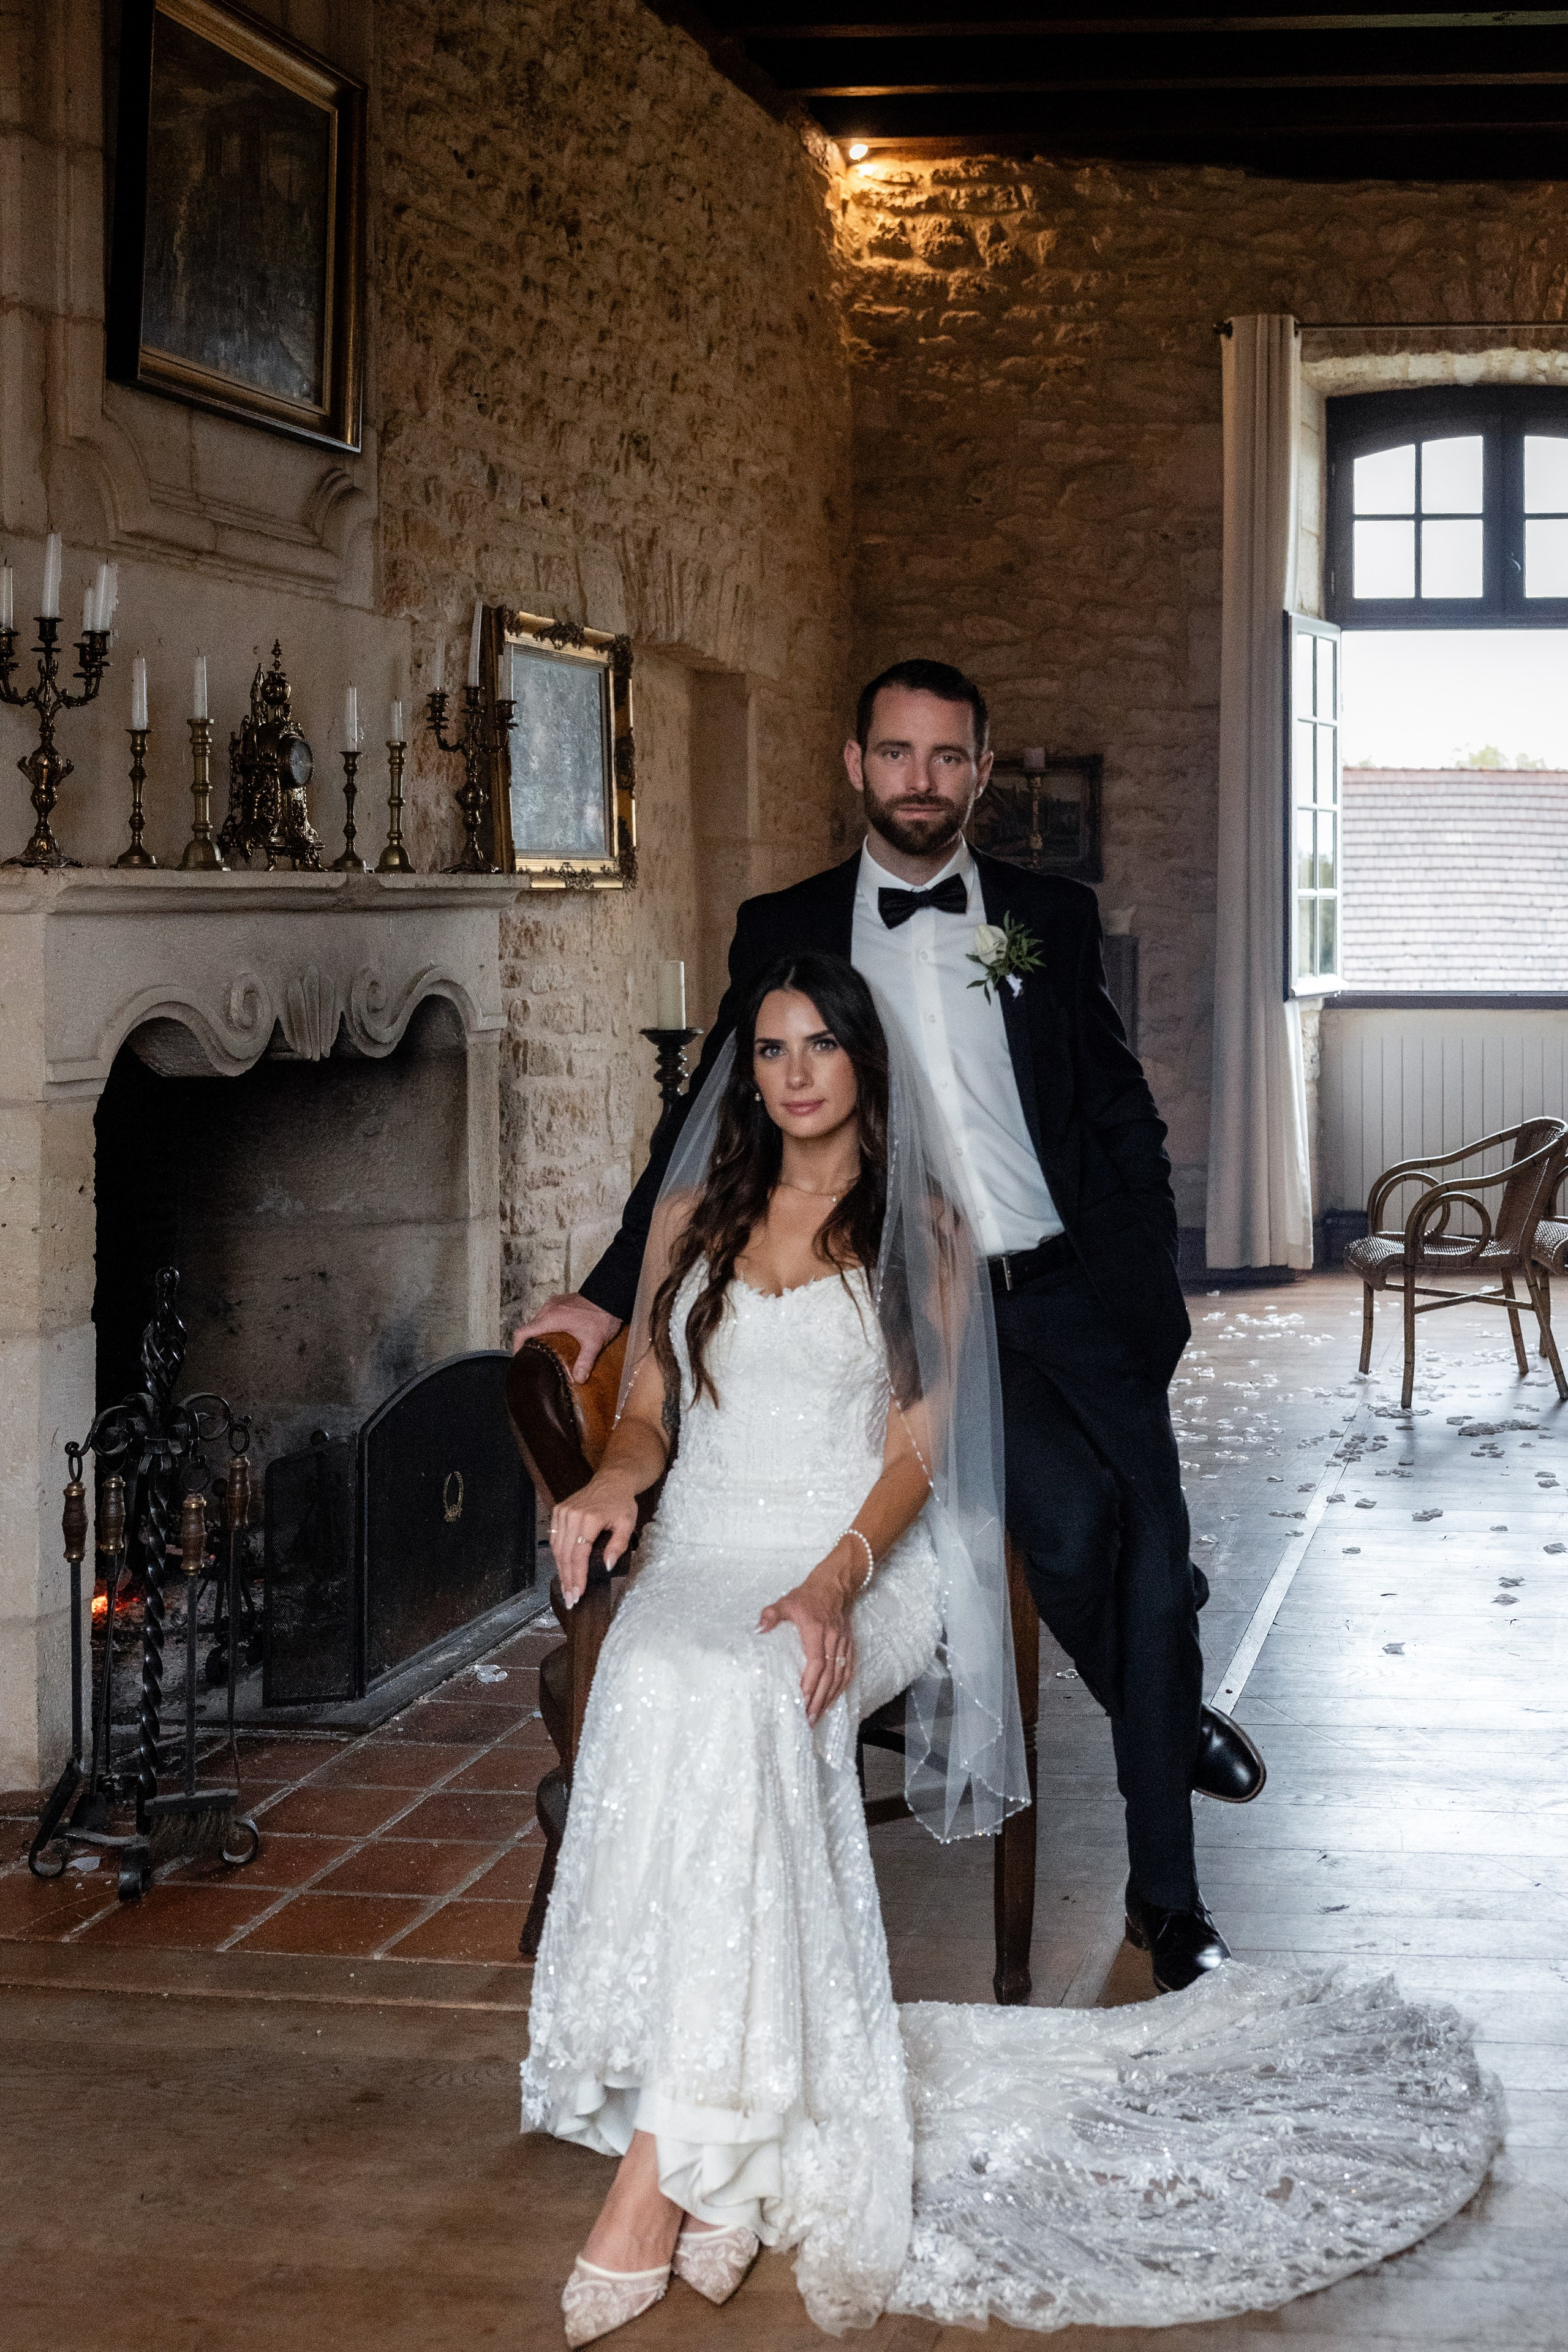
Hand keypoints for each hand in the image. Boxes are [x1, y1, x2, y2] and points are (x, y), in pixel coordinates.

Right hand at [512, 1293, 622, 1381]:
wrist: (611, 1295)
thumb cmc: (602, 1315)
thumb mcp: (594, 1342)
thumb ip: (585, 1362)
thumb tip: (578, 1379)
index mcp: (550, 1318)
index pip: (522, 1332)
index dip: (516, 1347)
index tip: (519, 1358)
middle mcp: (548, 1308)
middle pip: (529, 1328)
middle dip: (530, 1343)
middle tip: (536, 1358)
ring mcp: (553, 1303)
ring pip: (538, 1321)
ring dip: (539, 1334)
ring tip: (547, 1349)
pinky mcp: (560, 1301)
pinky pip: (546, 1315)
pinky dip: (547, 1326)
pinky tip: (557, 1336)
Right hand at [549, 1476, 639, 1604]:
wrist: (612, 1481)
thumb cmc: (621, 1503)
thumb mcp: (627, 1523)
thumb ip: (618, 1545)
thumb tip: (606, 1567)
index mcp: (590, 1518)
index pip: (579, 1554)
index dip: (578, 1576)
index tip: (578, 1594)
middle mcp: (572, 1515)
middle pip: (565, 1555)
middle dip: (568, 1580)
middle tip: (571, 1600)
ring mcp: (562, 1513)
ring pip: (557, 1549)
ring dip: (561, 1571)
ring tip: (567, 1590)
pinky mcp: (558, 1511)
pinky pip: (554, 1539)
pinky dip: (558, 1557)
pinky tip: (563, 1570)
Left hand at [758, 1546, 860, 1725]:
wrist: (835, 1585)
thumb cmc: (808, 1595)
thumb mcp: (786, 1601)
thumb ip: (772, 1614)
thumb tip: (758, 1629)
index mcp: (816, 1629)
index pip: (816, 1661)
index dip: (811, 1682)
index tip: (803, 1700)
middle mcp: (833, 1638)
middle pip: (829, 1674)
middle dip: (819, 1698)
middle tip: (809, 1718)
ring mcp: (843, 1643)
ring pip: (840, 1675)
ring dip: (830, 1697)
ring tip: (818, 1715)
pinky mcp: (849, 1645)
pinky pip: (848, 1670)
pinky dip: (841, 1687)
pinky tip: (832, 1700)